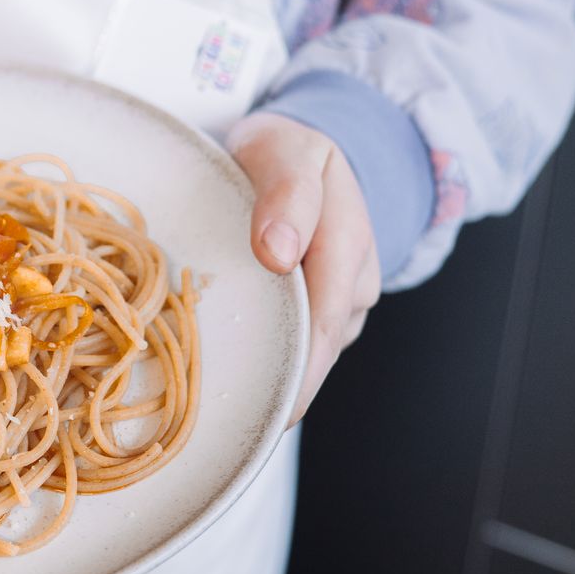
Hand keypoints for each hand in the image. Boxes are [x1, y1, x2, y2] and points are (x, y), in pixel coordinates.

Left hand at [227, 112, 380, 425]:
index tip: (269, 410)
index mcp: (347, 245)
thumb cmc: (284, 151)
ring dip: (272, 370)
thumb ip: (286, 195)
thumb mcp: (285, 151)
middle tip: (233, 424)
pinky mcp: (317, 307)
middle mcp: (352, 281)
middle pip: (318, 348)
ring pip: (307, 347)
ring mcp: (337, 298)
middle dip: (282, 387)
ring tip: (222, 400)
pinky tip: (232, 364)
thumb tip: (279, 253)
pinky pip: (295, 337)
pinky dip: (266, 351)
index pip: (325, 323)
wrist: (294, 149)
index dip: (300, 372)